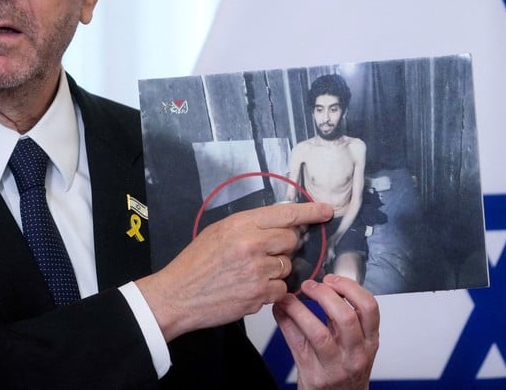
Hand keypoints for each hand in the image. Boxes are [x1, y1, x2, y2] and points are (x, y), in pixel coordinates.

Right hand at [137, 202, 332, 340]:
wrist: (177, 294)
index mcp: (241, 223)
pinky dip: (271, 291)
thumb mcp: (218, 232)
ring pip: (288, 266)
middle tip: (264, 253)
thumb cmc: (196, 264)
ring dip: (275, 271)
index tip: (327, 210)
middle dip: (284, 247)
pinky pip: (282, 289)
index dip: (310, 212)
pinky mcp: (260, 294)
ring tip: (249, 274)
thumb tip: (279, 225)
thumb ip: (248, 226)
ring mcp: (258, 270)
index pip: (286, 214)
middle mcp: (252, 243)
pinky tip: (250, 288)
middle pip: (291, 240)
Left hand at [273, 275, 378, 388]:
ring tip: (290, 297)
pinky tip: (280, 310)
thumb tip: (320, 284)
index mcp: (369, 341)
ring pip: (319, 332)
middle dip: (325, 294)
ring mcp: (335, 367)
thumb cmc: (345, 370)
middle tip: (310, 285)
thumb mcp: (355, 343)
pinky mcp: (315, 375)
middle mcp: (355, 354)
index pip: (369, 307)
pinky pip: (297, 343)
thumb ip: (342, 317)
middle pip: (346, 316)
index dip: (350, 287)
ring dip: (300, 309)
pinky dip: (286, 322)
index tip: (333, 279)